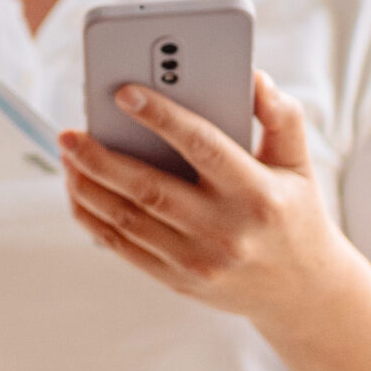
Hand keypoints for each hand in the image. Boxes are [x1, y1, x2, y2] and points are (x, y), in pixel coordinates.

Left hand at [60, 72, 349, 326]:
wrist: (303, 292)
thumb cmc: (294, 214)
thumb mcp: (299, 164)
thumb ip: (281, 117)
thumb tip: (254, 78)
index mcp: (257, 193)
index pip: (203, 146)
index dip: (162, 117)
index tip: (124, 92)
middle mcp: (225, 230)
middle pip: (149, 188)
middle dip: (100, 158)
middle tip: (69, 133)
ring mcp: (199, 261)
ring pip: (127, 220)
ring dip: (88, 187)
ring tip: (67, 157)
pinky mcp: (178, 281)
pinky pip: (124, 248)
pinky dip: (93, 219)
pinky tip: (77, 192)